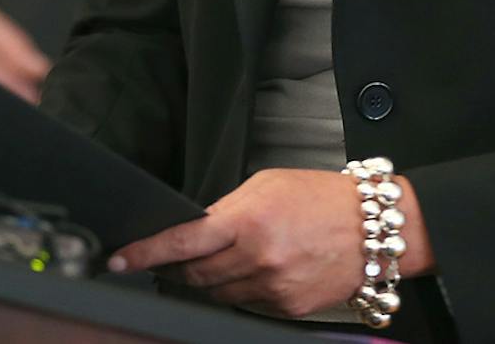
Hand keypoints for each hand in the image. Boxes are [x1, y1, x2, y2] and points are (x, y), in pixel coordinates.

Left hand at [111, 168, 432, 318]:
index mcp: (249, 221)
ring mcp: (271, 288)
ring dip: (215, 277)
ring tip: (240, 254)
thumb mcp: (268, 185)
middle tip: (184, 254)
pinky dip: (245, 288)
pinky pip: (247, 303)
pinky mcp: (286, 309)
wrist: (373, 229)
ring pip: (218, 292)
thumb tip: (195, 230)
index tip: (120, 259)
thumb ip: (227, 209)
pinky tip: (266, 268)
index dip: (146, 252)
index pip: (182, 242)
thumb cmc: (323, 199)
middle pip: (194, 274)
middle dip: (181, 265)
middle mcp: (257, 258)